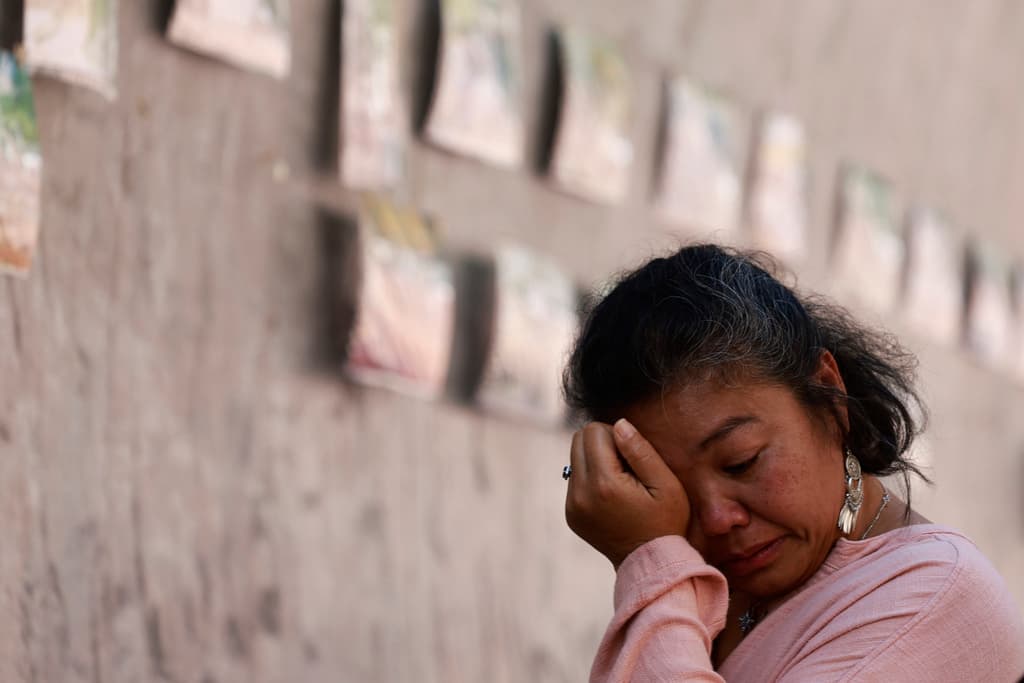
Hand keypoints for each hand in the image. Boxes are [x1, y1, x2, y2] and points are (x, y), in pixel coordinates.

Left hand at [565, 419, 690, 568]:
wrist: (651, 563)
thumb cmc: (666, 522)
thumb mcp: (665, 484)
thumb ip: (640, 450)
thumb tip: (619, 424)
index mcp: (603, 484)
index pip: (593, 431)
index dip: (616, 436)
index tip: (634, 457)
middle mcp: (580, 495)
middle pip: (578, 440)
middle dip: (602, 443)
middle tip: (627, 466)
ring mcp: (572, 506)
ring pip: (575, 457)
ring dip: (596, 461)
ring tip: (621, 482)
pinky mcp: (570, 514)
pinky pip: (575, 479)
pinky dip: (592, 479)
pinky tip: (613, 497)